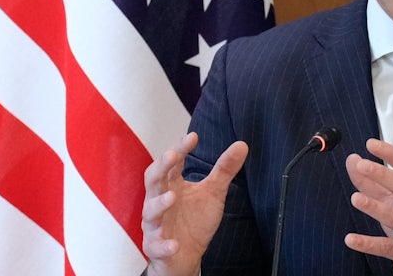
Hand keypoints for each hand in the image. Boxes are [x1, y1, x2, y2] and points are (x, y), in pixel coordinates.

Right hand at [142, 132, 247, 275]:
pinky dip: (164, 245)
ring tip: (172, 197)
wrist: (186, 256)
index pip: (172, 163)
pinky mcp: (156, 247)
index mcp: (172, 185)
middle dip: (161, 167)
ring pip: (150, 212)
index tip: (192, 136)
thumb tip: (242, 144)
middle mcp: (159, 201)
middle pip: (153, 180)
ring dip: (159, 204)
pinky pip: (157, 246)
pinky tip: (174, 244)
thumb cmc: (194, 219)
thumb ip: (224, 169)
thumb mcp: (213, 192)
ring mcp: (156, 224)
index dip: (180, 148)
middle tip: (173, 155)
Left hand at [344, 138, 392, 275]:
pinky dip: (368, 243)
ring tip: (356, 198)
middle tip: (362, 165)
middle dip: (383, 174)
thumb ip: (371, 181)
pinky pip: (387, 247)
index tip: (371, 144)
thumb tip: (353, 159)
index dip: (390, 154)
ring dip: (375, 206)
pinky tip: (350, 239)